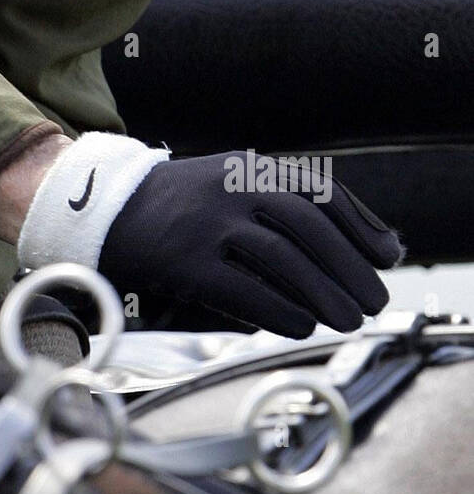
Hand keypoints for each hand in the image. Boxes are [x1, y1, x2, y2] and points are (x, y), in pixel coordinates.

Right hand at [18, 136, 402, 338]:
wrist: (106, 210)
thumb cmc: (186, 209)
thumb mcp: (234, 187)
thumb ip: (295, 208)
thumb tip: (381, 245)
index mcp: (247, 167)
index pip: (320, 190)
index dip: (360, 224)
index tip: (387, 256)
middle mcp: (229, 187)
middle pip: (307, 224)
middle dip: (348, 265)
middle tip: (372, 299)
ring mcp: (205, 223)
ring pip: (281, 257)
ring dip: (323, 293)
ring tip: (346, 320)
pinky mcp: (184, 261)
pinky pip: (243, 289)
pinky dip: (279, 310)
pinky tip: (299, 326)